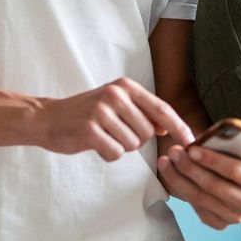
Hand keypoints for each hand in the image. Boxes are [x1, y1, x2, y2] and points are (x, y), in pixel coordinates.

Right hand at [35, 77, 193, 160]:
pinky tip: (94, 144)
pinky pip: (115, 153)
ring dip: (120, 146)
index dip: (179, 127)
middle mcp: (115, 95)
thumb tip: (167, 127)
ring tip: (103, 135)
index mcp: (126, 87)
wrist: (47, 118)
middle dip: (135, 139)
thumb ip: (142, 113)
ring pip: (132, 145)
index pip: (162, 109)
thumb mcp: (116, 105)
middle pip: (147, 133)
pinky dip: (107, 154)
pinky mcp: (89, 130)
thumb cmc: (86, 113)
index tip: (192, 141)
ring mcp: (101, 111)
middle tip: (114, 132)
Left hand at [157, 120, 240, 229]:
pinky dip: (180, 190)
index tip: (191, 148)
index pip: (235, 171)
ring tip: (167, 159)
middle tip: (174, 151)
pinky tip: (170, 173)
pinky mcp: (220, 223)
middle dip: (190, 168)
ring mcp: (235, 216)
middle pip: (214, 186)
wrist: (236, 177)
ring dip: (179, 177)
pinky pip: (196, 207)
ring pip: (200, 197)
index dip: (212, 160)